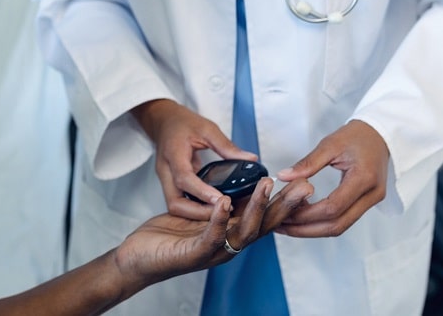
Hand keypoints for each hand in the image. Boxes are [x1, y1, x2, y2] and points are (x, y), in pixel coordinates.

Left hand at [113, 175, 313, 290]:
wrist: (138, 258)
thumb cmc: (168, 236)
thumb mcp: (200, 213)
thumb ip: (221, 202)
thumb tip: (240, 186)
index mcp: (231, 234)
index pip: (266, 218)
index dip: (286, 204)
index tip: (304, 185)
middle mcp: (228, 245)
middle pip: (264, 225)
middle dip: (284, 206)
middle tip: (303, 187)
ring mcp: (213, 252)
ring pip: (243, 231)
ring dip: (257, 208)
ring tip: (267, 186)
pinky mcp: (193, 255)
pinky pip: (210, 237)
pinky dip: (219, 220)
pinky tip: (224, 203)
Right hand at [132, 100, 257, 219]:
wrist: (163, 120)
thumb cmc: (182, 122)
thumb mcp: (207, 128)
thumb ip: (227, 146)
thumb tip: (251, 159)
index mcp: (173, 154)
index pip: (184, 178)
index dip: (202, 192)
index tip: (221, 200)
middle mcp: (166, 171)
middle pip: (175, 202)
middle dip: (197, 213)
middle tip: (222, 214)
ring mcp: (166, 180)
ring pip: (175, 207)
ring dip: (195, 214)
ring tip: (219, 214)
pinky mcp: (170, 185)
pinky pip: (180, 202)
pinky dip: (194, 209)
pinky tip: (212, 209)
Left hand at [275, 120, 389, 237]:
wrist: (380, 135)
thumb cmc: (356, 136)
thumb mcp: (330, 144)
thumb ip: (307, 163)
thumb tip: (283, 177)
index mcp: (363, 178)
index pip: (333, 207)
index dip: (307, 214)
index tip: (285, 213)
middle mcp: (371, 195)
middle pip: (337, 225)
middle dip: (307, 229)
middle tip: (282, 226)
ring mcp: (372, 201)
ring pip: (341, 226)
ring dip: (313, 229)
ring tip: (289, 224)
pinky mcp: (368, 202)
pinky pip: (344, 219)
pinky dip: (323, 222)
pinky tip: (304, 216)